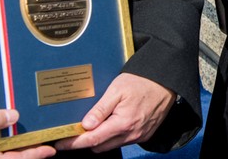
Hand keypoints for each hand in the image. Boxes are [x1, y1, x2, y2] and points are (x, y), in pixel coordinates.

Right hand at [0, 110, 55, 158]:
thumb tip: (14, 116)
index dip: (36, 154)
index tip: (51, 149)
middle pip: (15, 157)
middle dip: (31, 149)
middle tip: (50, 140)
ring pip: (6, 153)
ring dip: (19, 145)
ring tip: (36, 135)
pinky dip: (6, 142)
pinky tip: (12, 132)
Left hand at [54, 73, 174, 152]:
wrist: (166, 81)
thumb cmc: (141, 81)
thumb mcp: (117, 89)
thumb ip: (101, 109)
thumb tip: (85, 125)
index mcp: (123, 123)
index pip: (92, 139)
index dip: (74, 143)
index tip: (61, 143)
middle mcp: (132, 134)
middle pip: (100, 146)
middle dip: (87, 141)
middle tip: (78, 128)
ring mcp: (140, 135)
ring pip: (112, 145)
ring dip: (102, 138)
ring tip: (97, 123)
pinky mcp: (146, 134)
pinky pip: (124, 141)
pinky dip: (115, 136)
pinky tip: (114, 122)